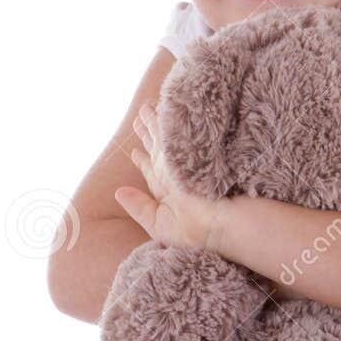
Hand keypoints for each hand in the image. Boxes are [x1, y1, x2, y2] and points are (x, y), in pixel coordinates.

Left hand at [114, 101, 224, 250]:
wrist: (222, 221)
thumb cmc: (195, 231)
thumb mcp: (160, 225)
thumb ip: (139, 208)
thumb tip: (118, 192)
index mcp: (167, 190)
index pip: (151, 171)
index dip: (142, 161)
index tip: (134, 151)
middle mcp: (174, 172)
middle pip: (158, 149)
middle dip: (147, 134)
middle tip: (139, 116)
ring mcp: (184, 161)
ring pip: (165, 137)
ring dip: (155, 123)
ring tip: (145, 109)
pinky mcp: (194, 150)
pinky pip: (175, 131)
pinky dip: (167, 120)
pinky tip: (161, 108)